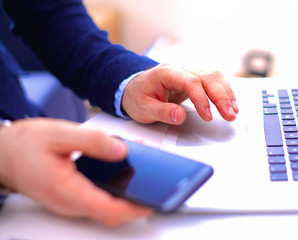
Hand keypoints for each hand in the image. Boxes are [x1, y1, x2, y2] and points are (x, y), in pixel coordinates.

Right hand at [0, 118, 151, 226]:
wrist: (6, 153)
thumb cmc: (26, 144)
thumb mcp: (58, 134)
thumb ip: (91, 141)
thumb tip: (121, 150)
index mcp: (66, 189)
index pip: (106, 210)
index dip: (133, 208)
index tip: (152, 201)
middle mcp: (70, 202)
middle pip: (110, 212)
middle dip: (136, 203)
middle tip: (157, 188)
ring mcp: (71, 201)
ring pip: (106, 205)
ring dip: (128, 194)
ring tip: (146, 176)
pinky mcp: (73, 194)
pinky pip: (99, 196)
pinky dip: (116, 186)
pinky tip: (125, 169)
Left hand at [122, 64, 238, 124]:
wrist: (135, 88)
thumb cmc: (137, 97)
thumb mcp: (143, 108)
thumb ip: (161, 112)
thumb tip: (179, 116)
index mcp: (166, 72)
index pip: (190, 82)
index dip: (201, 99)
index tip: (208, 116)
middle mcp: (179, 68)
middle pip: (207, 76)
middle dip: (221, 96)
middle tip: (229, 115)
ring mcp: (187, 72)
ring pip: (213, 76)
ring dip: (226, 93)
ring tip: (233, 111)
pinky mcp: (193, 78)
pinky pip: (212, 81)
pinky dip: (223, 91)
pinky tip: (229, 102)